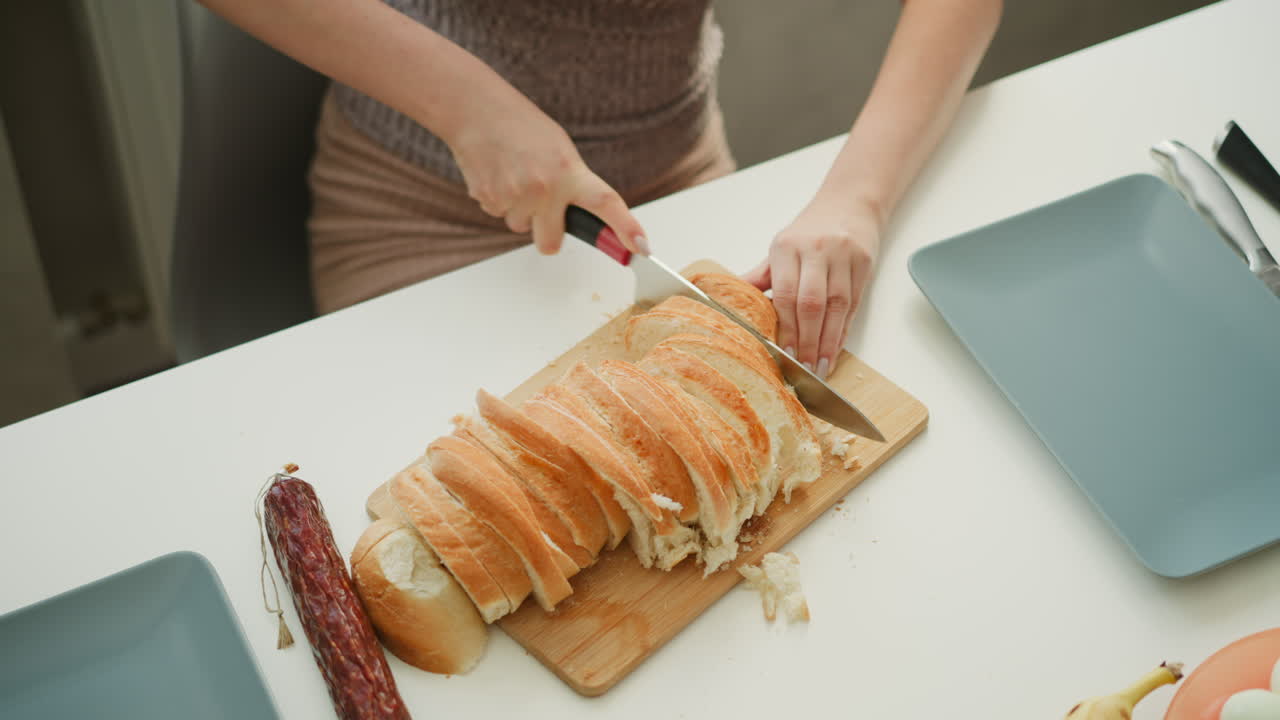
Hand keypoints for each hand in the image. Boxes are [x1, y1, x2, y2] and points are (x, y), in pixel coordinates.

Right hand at [445, 98, 648, 255]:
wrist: (475, 109)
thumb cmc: (519, 125)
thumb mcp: (558, 150)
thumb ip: (572, 183)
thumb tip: (581, 216)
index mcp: (569, 171)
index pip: (606, 204)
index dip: (626, 228)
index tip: (642, 248)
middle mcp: (545, 187)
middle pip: (550, 242)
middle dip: (546, 233)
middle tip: (541, 207)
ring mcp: (515, 196)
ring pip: (521, 227)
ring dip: (519, 210)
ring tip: (513, 174)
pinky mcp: (489, 199)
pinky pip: (499, 215)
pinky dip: (498, 200)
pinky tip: (497, 173)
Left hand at [743, 198, 878, 377]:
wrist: (850, 202)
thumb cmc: (810, 230)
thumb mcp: (780, 248)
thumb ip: (761, 278)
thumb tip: (729, 303)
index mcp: (788, 247)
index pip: (786, 293)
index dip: (787, 327)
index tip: (785, 353)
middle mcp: (816, 250)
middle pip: (812, 303)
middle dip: (807, 340)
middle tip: (804, 369)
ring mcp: (843, 256)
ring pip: (837, 306)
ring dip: (828, 341)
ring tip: (821, 367)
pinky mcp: (864, 262)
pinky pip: (854, 303)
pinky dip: (843, 330)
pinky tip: (835, 348)